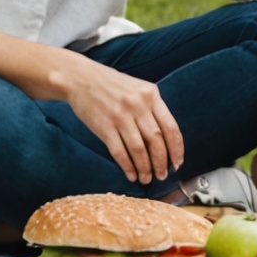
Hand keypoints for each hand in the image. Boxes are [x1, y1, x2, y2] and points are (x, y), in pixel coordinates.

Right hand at [55, 57, 182, 184]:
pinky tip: (131, 175)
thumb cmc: (111, 85)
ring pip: (139, 149)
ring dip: (145, 168)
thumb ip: (152, 108)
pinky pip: (119, 152)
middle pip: (156, 140)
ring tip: (146, 179)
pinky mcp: (104, 126)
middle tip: (162, 176)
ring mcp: (120, 116)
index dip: (176, 149)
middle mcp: (138, 105)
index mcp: (151, 95)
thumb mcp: (137, 88)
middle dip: (161, 162)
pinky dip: (127, 166)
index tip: (177, 163)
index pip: (171, 127)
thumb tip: (166, 138)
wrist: (79, 77)